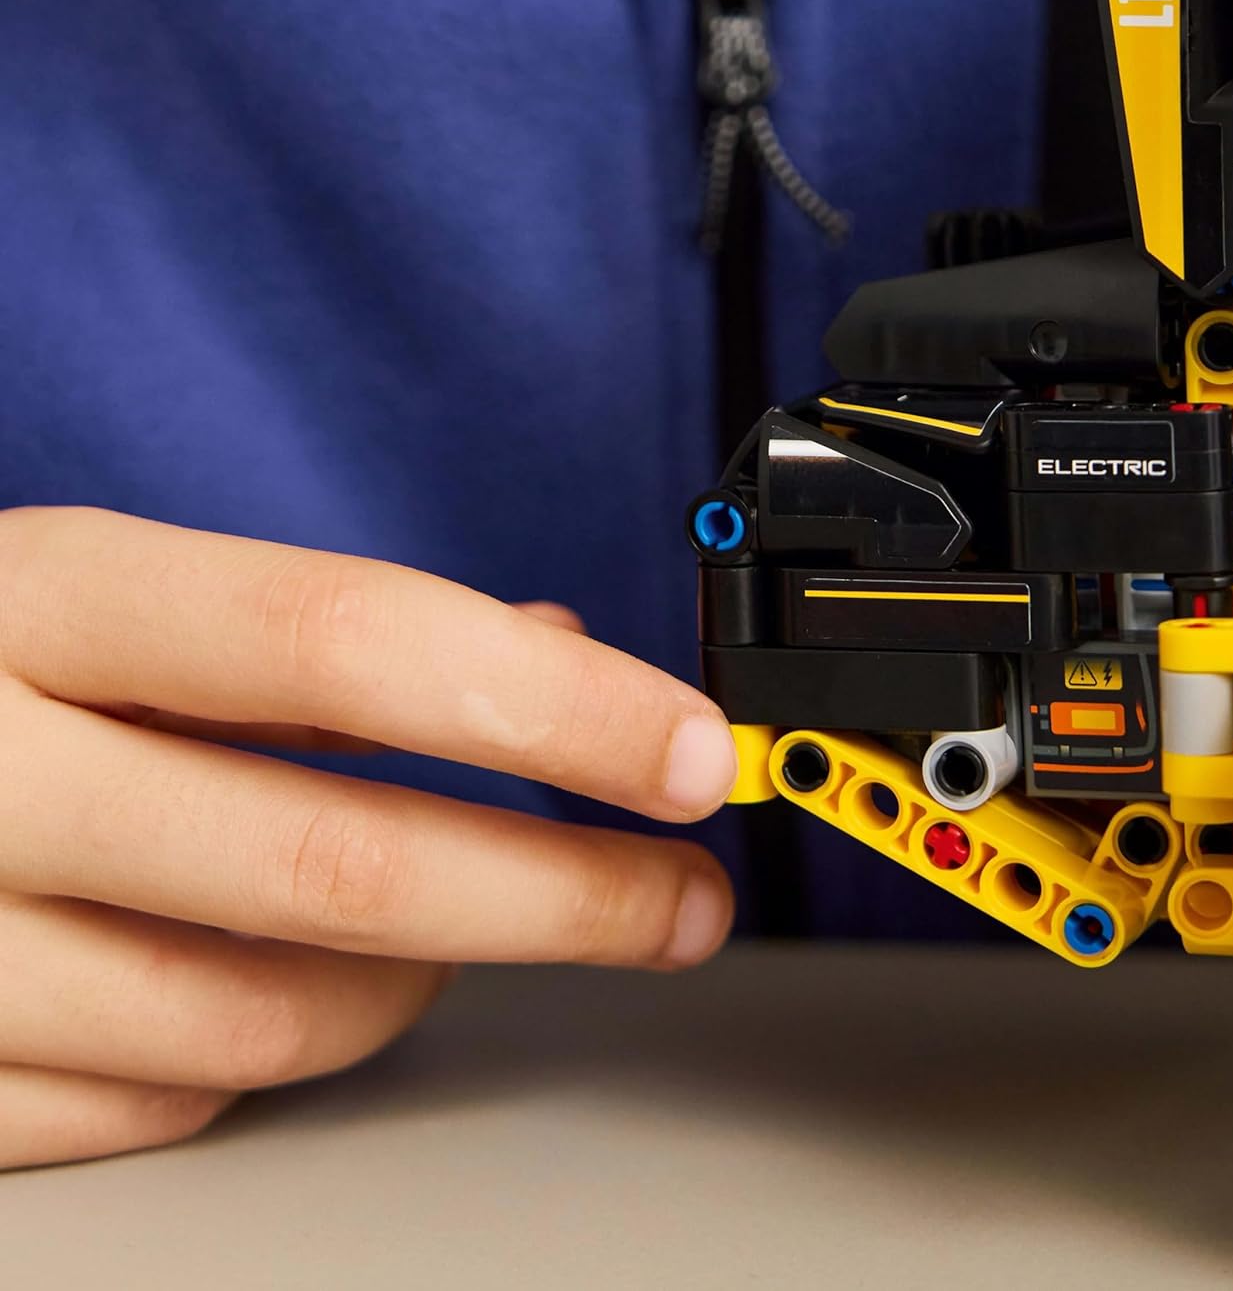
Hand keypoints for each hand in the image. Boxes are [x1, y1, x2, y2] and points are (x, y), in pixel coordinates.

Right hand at [0, 508, 737, 1168]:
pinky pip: (171, 1108)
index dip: (545, 706)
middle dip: (560, 895)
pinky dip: (265, 1053)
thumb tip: (559, 662)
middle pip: (337, 865)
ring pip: (270, 1022)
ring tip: (462, 920)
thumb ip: (335, 639)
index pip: (345, 641)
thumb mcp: (132, 605)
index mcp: (43, 602)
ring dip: (415, 978)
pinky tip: (266, 972)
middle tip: (686, 899)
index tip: (689, 750)